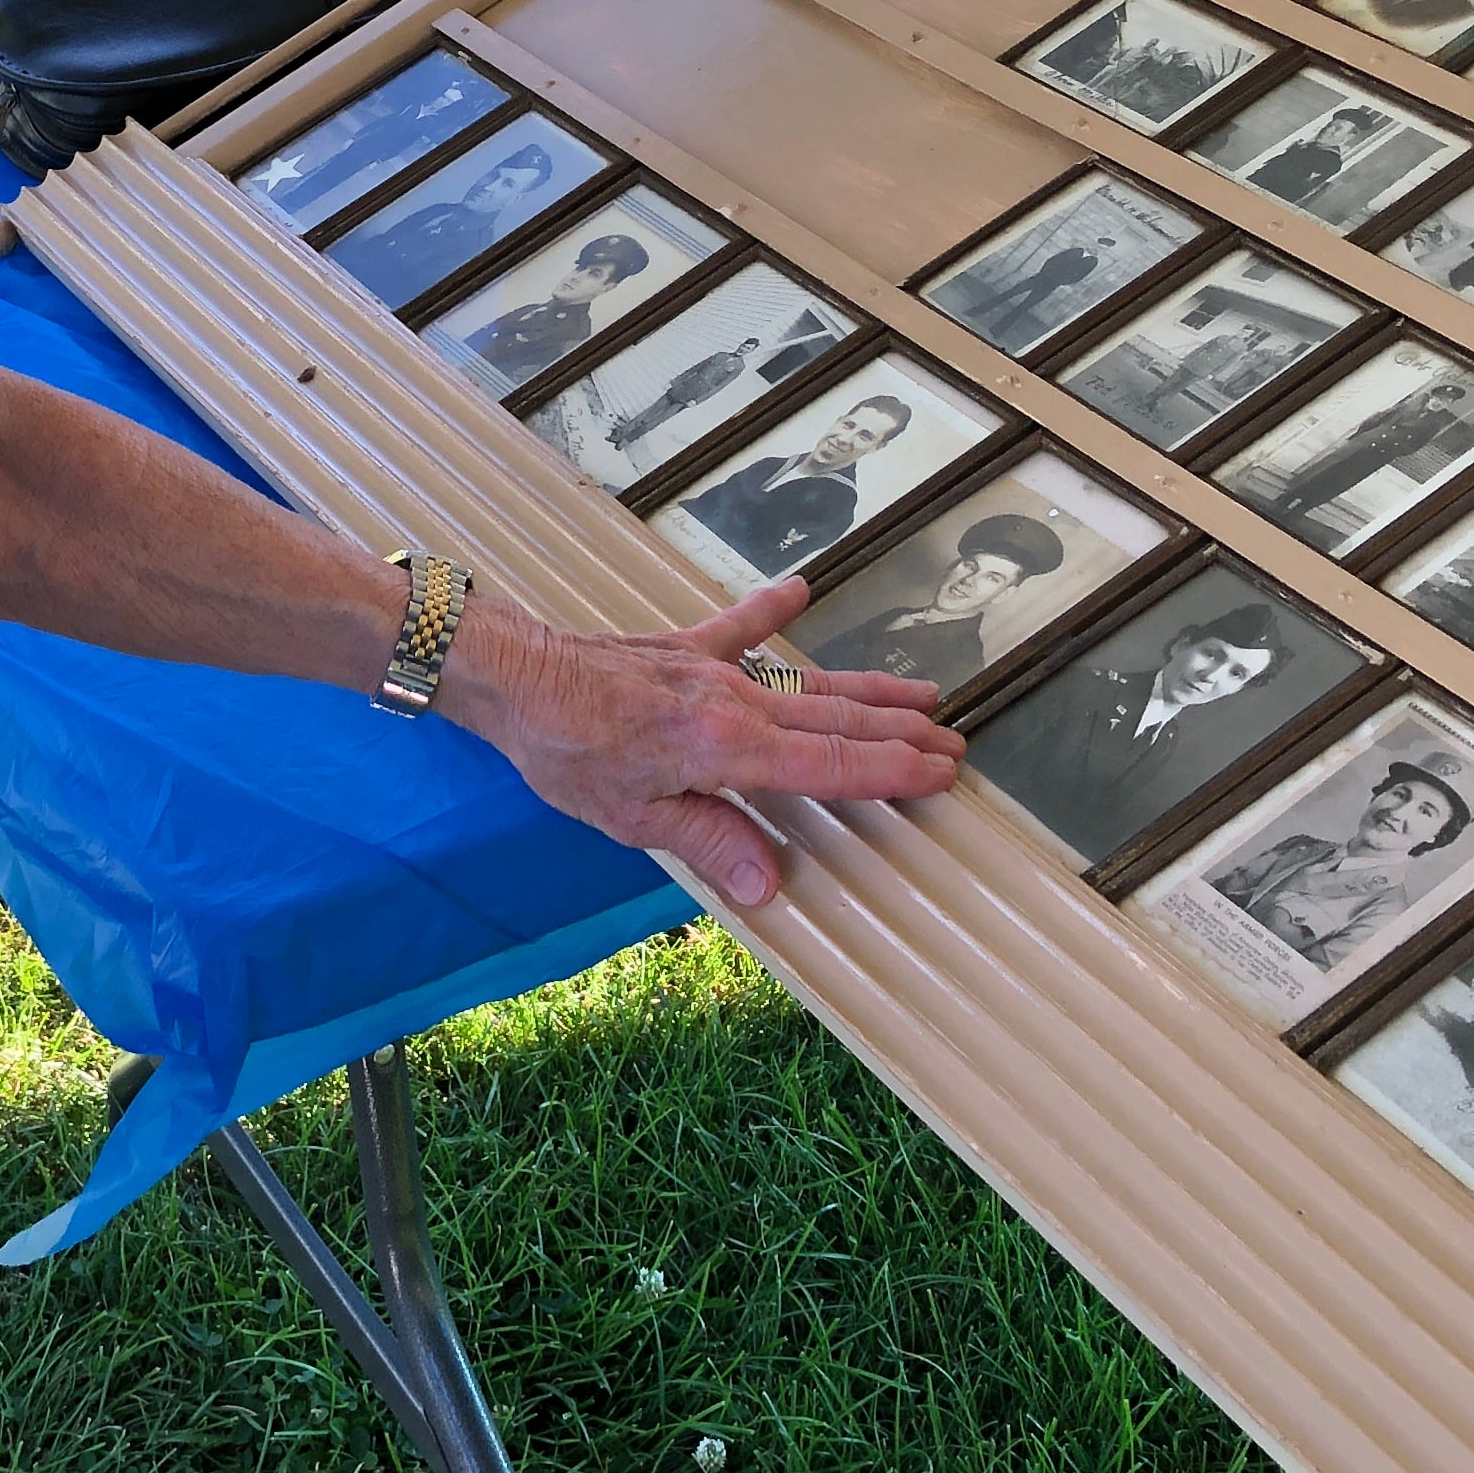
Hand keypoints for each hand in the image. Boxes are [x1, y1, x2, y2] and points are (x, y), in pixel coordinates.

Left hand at [440, 579, 959, 908]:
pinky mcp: (684, 647)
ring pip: (809, 680)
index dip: (892, 771)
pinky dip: (771, 609)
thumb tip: (772, 884)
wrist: (518, 679)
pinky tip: (801, 588)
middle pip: (838, 719)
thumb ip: (710, 843)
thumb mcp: (634, 819)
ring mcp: (714, 669)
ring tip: (923, 692)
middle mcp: (735, 701)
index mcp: (728, 748)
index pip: (831, 763)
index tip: (942, 773)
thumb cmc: (567, 753)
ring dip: (868, 687)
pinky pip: (739, 627)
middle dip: (901, 733)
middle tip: (955, 743)